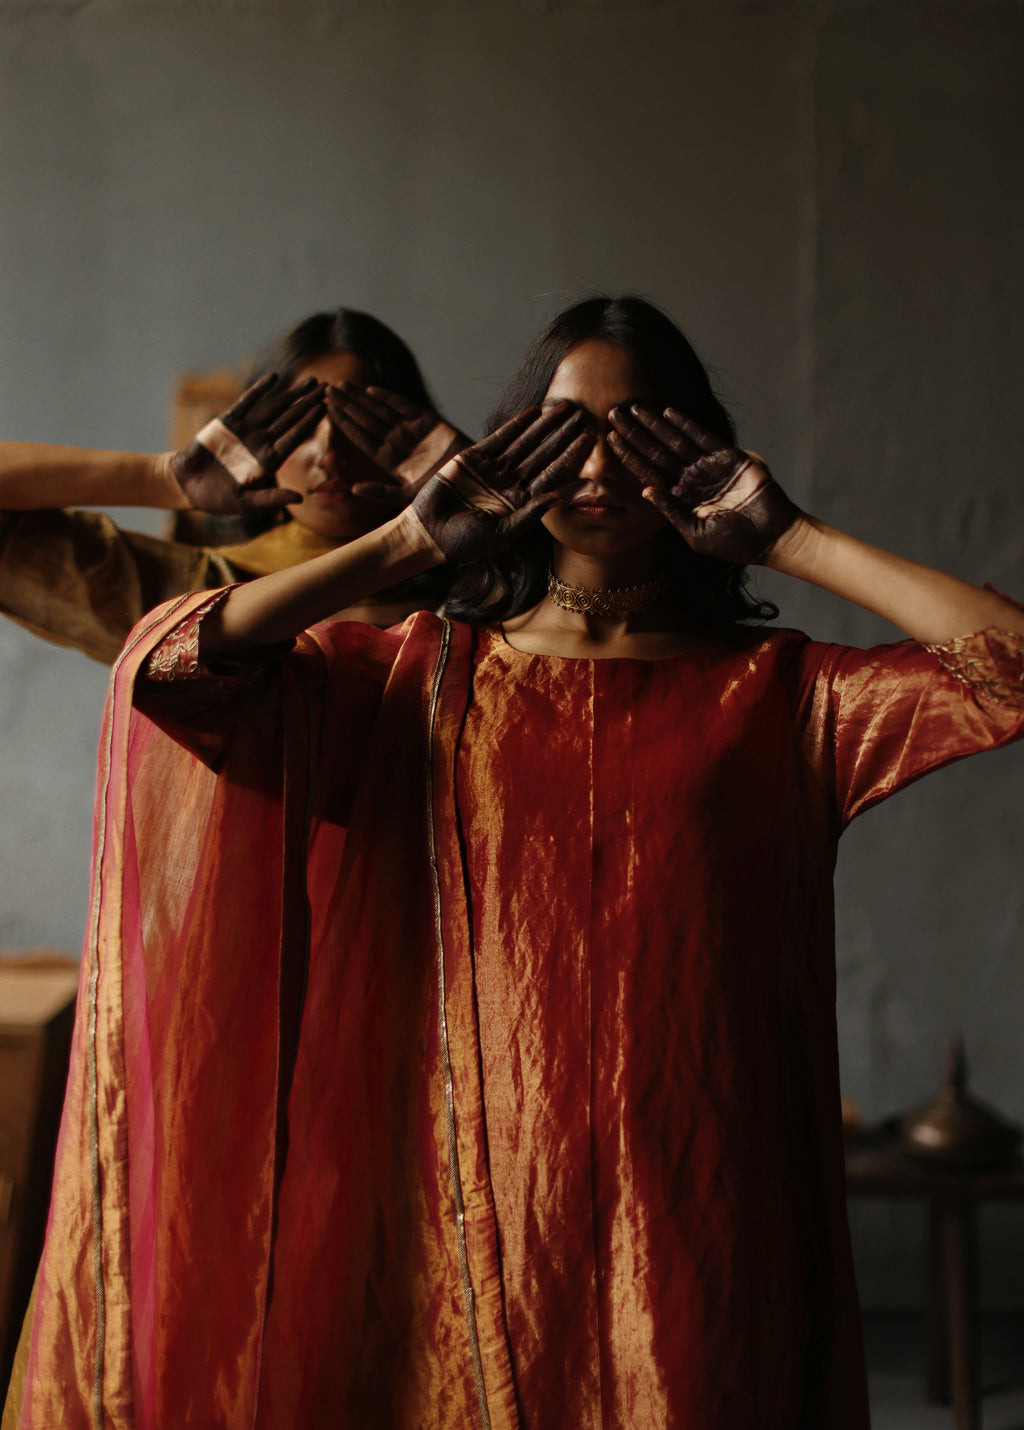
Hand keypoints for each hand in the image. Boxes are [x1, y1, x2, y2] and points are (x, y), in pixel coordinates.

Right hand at [169, 375, 324, 514]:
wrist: (187, 485)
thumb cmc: (218, 499)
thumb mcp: (246, 503)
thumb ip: (271, 499)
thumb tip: (300, 499)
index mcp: (269, 461)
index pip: (294, 438)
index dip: (309, 422)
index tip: (325, 408)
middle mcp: (261, 442)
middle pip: (290, 419)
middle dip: (307, 403)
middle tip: (327, 387)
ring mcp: (246, 430)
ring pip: (274, 407)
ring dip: (291, 394)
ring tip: (310, 380)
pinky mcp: (228, 421)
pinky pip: (246, 402)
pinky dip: (259, 389)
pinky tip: (274, 378)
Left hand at [324, 383, 470, 510]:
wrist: (474, 484)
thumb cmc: (442, 495)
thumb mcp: (409, 498)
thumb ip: (381, 493)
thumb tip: (352, 489)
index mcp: (389, 460)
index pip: (361, 438)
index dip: (344, 423)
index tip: (326, 409)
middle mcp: (398, 443)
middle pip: (367, 420)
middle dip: (347, 404)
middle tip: (326, 388)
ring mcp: (413, 431)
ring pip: (382, 410)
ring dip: (362, 397)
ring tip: (342, 384)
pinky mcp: (430, 421)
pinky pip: (406, 407)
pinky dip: (390, 398)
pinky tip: (371, 391)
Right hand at [402, 403, 589, 563]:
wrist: (428, 533)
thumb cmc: (464, 543)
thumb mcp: (501, 535)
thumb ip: (529, 515)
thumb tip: (558, 498)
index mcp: (521, 502)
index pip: (552, 476)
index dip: (571, 458)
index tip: (589, 442)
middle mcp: (511, 483)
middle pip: (543, 454)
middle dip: (563, 435)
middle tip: (584, 415)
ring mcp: (494, 469)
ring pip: (525, 442)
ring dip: (544, 425)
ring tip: (564, 407)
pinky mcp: (474, 457)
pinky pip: (500, 438)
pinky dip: (516, 425)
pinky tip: (534, 412)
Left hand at [607, 406, 799, 563]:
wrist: (771, 538)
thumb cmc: (735, 543)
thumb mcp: (695, 534)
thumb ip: (671, 511)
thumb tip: (645, 489)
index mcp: (680, 498)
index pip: (648, 472)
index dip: (629, 456)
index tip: (609, 439)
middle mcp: (691, 479)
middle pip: (656, 452)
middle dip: (635, 433)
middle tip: (613, 413)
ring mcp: (709, 467)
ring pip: (675, 441)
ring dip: (654, 424)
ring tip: (634, 408)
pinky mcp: (729, 458)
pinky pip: (704, 437)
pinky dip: (687, 425)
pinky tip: (668, 413)